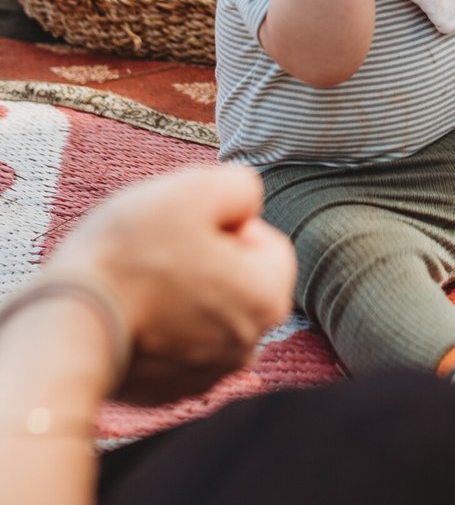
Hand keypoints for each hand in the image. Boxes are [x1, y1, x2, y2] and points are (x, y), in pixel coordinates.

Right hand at [46, 166, 295, 404]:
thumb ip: (240, 187)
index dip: (222, 224)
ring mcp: (206, 375)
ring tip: (136, 283)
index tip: (182, 228)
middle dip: (203, 261)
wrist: (60, 326)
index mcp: (269, 299)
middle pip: (236, 281)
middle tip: (155, 252)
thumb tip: (245, 205)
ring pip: (202, 312)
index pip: (265, 242)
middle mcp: (248, 346)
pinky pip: (170, 345)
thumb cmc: (129, 255)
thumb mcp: (194, 190)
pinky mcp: (165, 392)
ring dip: (178, 294)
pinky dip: (154, 328)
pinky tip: (125, 314)